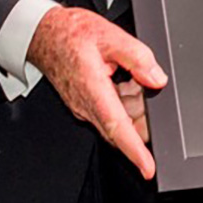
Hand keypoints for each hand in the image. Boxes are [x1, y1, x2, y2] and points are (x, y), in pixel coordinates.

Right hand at [27, 6, 165, 179]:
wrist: (45, 34)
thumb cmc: (72, 34)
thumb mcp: (110, 35)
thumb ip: (137, 57)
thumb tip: (157, 78)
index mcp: (92, 89)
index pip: (116, 128)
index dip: (133, 151)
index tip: (147, 168)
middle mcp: (86, 104)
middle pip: (122, 125)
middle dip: (141, 115)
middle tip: (147, 87)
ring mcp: (85, 105)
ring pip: (118, 116)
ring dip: (132, 102)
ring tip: (131, 72)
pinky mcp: (85, 102)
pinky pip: (111, 108)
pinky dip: (123, 97)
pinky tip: (125, 76)